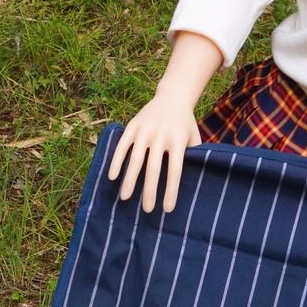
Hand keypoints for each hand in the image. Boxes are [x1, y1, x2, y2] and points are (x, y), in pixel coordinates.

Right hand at [107, 93, 200, 213]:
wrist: (173, 97)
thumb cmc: (185, 124)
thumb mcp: (194, 137)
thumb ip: (194, 157)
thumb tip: (194, 185)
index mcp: (179, 139)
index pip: (175, 169)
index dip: (171, 189)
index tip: (167, 208)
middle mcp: (161, 134)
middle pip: (154, 167)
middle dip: (149, 190)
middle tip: (147, 210)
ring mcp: (146, 129)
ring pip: (136, 158)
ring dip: (130, 179)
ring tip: (125, 197)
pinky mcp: (133, 125)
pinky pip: (123, 145)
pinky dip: (117, 161)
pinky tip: (112, 177)